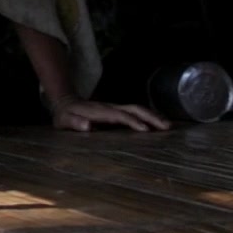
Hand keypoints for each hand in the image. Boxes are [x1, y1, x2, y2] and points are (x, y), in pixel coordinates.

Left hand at [48, 96, 171, 132]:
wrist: (66, 102)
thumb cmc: (65, 116)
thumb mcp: (64, 120)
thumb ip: (74, 122)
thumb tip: (86, 125)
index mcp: (99, 111)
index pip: (118, 116)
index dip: (131, 121)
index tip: (145, 130)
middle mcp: (109, 107)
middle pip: (133, 109)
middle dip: (150, 116)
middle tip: (166, 127)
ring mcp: (114, 108)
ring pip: (137, 109)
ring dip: (153, 116)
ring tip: (168, 126)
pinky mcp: (117, 111)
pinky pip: (135, 112)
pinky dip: (149, 116)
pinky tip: (159, 123)